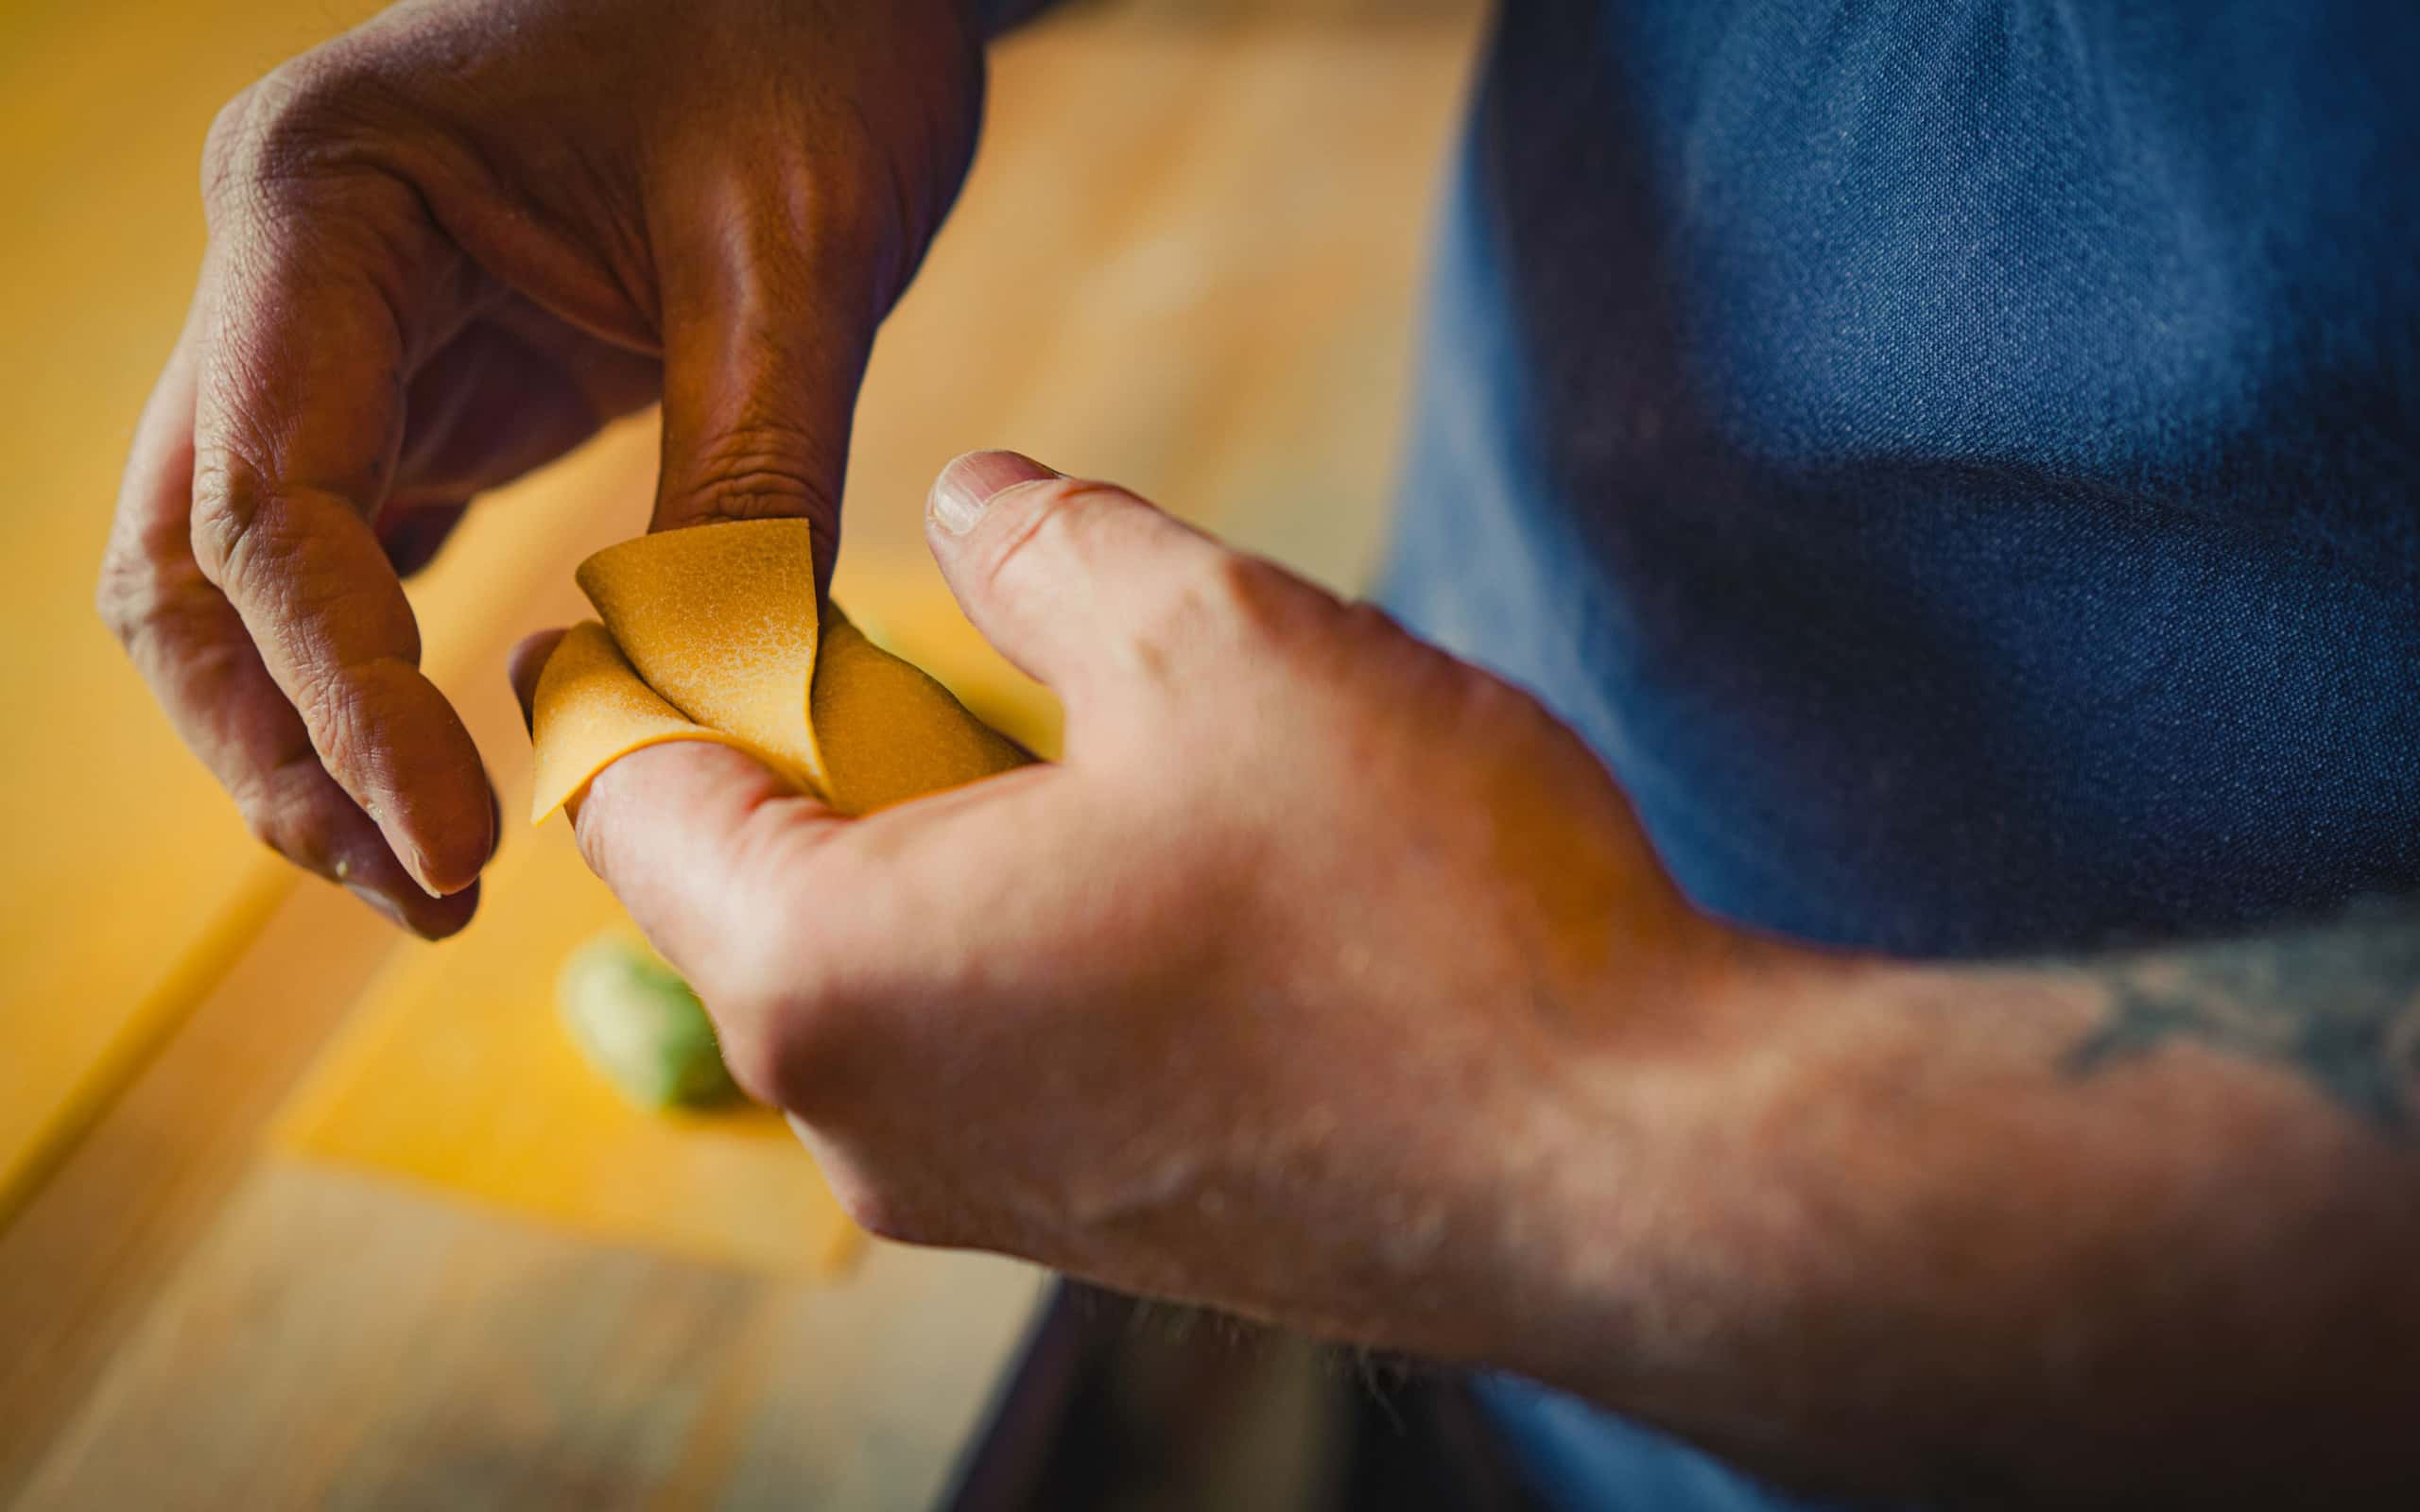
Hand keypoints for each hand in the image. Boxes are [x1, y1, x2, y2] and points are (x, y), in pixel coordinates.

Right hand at [98, 0, 986, 934]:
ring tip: (427, 877)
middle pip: (196, 564)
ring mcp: (337, 326)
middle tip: (419, 894)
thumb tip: (710, 715)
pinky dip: (376, 673)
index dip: (344, 703)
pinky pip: (351, 553)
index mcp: (325, 197)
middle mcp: (288, 268)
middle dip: (285, 747)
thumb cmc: (806, 43)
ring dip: (311, 734)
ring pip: (248, 577)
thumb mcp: (795, 254)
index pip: (272, 507)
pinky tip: (451, 773)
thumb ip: (744, 482)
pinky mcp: (420, 377)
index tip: (454, 845)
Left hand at [510, 451, 1740, 1371]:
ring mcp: (987, 1196)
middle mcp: (868, 1122)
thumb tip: (971, 504)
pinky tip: (1189, 859)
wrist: (1624, 1172)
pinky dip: (1033, 924)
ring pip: (897, 960)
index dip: (631, 659)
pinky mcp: (1107, 1224)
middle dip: (833, 733)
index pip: (635, 790)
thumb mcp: (1216, 637)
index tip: (644, 581)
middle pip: (762, 880)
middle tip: (948, 620)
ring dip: (959, 827)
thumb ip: (1047, 549)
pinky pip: (999, 1038)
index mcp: (827, 971)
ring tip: (1113, 730)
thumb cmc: (1409, 909)